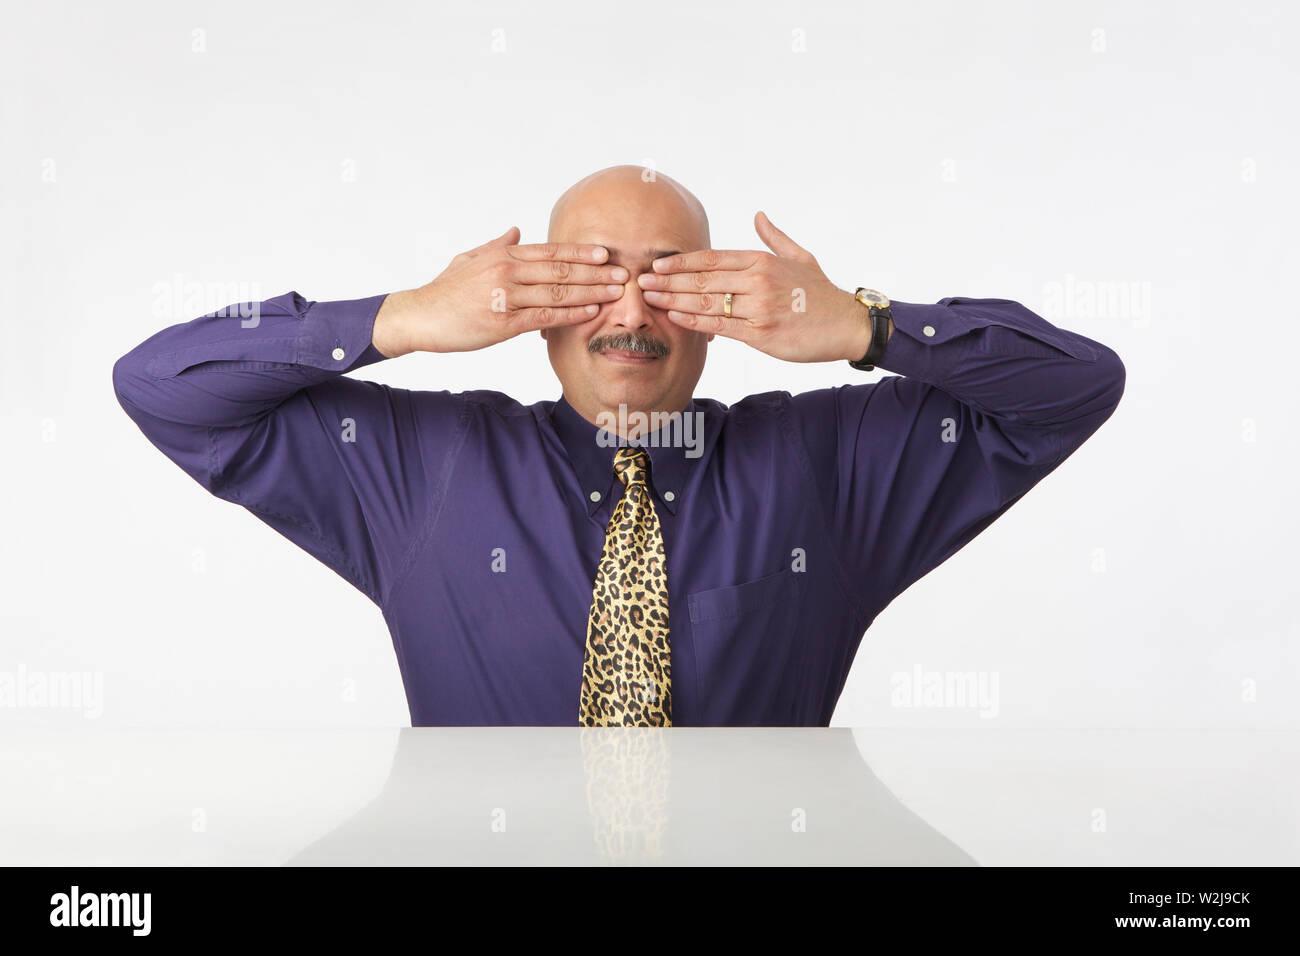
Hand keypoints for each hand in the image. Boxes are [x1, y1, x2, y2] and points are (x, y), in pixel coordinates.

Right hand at [373, 227, 628, 356]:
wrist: (420, 316)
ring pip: (558, 292)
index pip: (550, 251)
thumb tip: (516, 229)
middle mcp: (507, 271)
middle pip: (561, 270)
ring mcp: (506, 297)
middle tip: (624, 274)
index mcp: (503, 255)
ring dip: (591, 292)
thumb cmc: (445, 291)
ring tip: (616, 294)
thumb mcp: (470, 259)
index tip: (606, 254)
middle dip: (596, 272)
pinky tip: (591, 313)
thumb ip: (497, 245)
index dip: (581, 252)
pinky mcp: (503, 322)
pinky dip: (570, 314)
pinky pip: (544, 316)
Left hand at [634, 212, 885, 363]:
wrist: (846, 325)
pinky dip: (694, 321)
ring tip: (649, 299)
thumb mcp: (801, 256)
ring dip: (673, 300)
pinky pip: (719, 325)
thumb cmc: (821, 293)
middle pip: (702, 279)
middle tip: (640, 281)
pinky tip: (674, 318)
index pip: (712, 258)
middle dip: (667, 280)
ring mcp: (759, 307)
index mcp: (762, 260)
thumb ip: (774, 237)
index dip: (681, 261)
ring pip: (706, 302)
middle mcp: (758, 280)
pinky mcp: (761, 334)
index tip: (657, 263)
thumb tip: (759, 215)